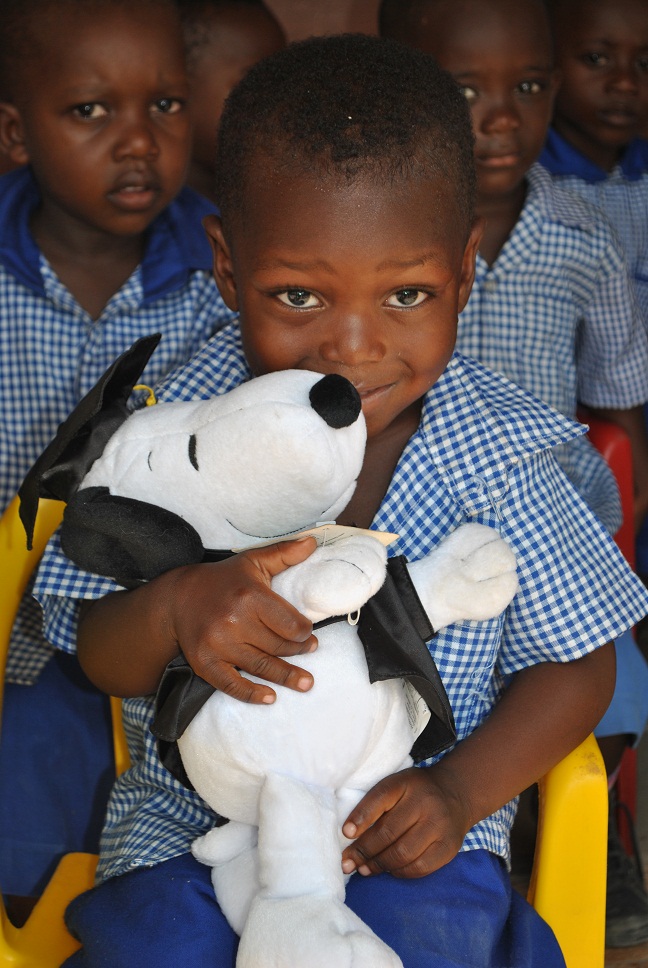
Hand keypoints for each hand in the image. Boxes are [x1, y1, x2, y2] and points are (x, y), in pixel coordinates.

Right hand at [168, 537, 318, 703]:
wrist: (177, 598)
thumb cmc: (223, 580)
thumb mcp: (252, 562)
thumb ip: (284, 554)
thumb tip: (313, 542)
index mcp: (250, 596)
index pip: (290, 624)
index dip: (304, 633)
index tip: (308, 635)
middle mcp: (234, 621)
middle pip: (278, 646)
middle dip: (298, 652)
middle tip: (309, 654)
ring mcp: (218, 645)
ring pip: (260, 665)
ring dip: (285, 677)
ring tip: (305, 683)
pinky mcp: (204, 662)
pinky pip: (231, 684)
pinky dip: (252, 693)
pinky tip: (270, 697)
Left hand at [340, 766, 471, 878]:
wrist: (456, 793)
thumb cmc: (415, 792)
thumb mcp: (397, 785)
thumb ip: (376, 804)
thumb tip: (350, 836)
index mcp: (407, 783)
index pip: (380, 798)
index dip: (361, 817)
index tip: (346, 834)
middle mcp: (425, 802)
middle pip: (389, 832)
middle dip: (364, 851)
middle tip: (347, 863)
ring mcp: (439, 826)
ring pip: (403, 853)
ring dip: (379, 864)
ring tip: (364, 869)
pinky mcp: (449, 847)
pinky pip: (420, 867)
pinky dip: (400, 872)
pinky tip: (390, 870)